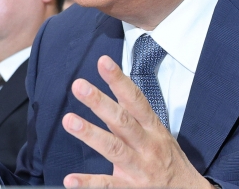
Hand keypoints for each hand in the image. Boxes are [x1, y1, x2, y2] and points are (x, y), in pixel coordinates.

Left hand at [62, 55, 211, 188]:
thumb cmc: (168, 159)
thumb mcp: (158, 131)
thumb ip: (134, 113)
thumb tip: (114, 85)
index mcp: (153, 127)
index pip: (135, 99)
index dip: (119, 80)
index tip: (103, 62)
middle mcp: (146, 145)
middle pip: (122, 120)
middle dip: (100, 102)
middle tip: (79, 85)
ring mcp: (139, 168)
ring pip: (113, 148)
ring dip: (90, 133)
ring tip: (69, 120)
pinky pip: (108, 185)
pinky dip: (88, 183)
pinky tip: (70, 179)